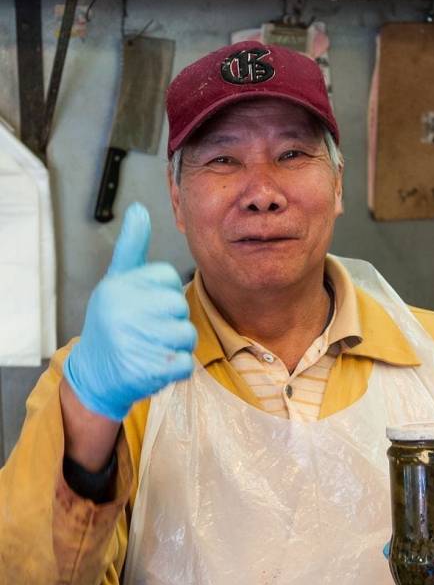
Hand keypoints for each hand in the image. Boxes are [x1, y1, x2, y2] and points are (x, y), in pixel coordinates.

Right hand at [63, 202, 196, 420]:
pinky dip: (176, 368)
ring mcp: (135, 342)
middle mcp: (123, 311)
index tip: (144, 305)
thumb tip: (139, 210)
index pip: (168, 278)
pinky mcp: (148, 370)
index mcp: (118, 286)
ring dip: (176, 345)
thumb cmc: (110, 323)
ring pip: (187, 335)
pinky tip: (155, 365)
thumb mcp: (115, 281)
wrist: (94, 374)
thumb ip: (132, 247)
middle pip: (180, 306)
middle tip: (149, 330)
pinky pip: (186, 363)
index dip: (163, 293)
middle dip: (172, 320)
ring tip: (152, 347)